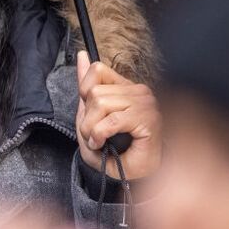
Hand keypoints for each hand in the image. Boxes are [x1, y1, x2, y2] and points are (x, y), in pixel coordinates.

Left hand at [75, 51, 161, 179]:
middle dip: (85, 118)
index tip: (87, 109)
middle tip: (92, 135)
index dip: (84, 90)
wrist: (145, 173)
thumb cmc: (122, 148)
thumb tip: (81, 55)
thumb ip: (88, 89)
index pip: (97, 69)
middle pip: (94, 91)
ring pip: (99, 102)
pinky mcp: (147, 118)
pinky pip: (111, 120)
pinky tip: (100, 143)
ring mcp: (144, 103)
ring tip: (96, 140)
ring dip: (90, 128)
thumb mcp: (96, 117)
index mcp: (127, 87)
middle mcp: (137, 91)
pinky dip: (99, 134)